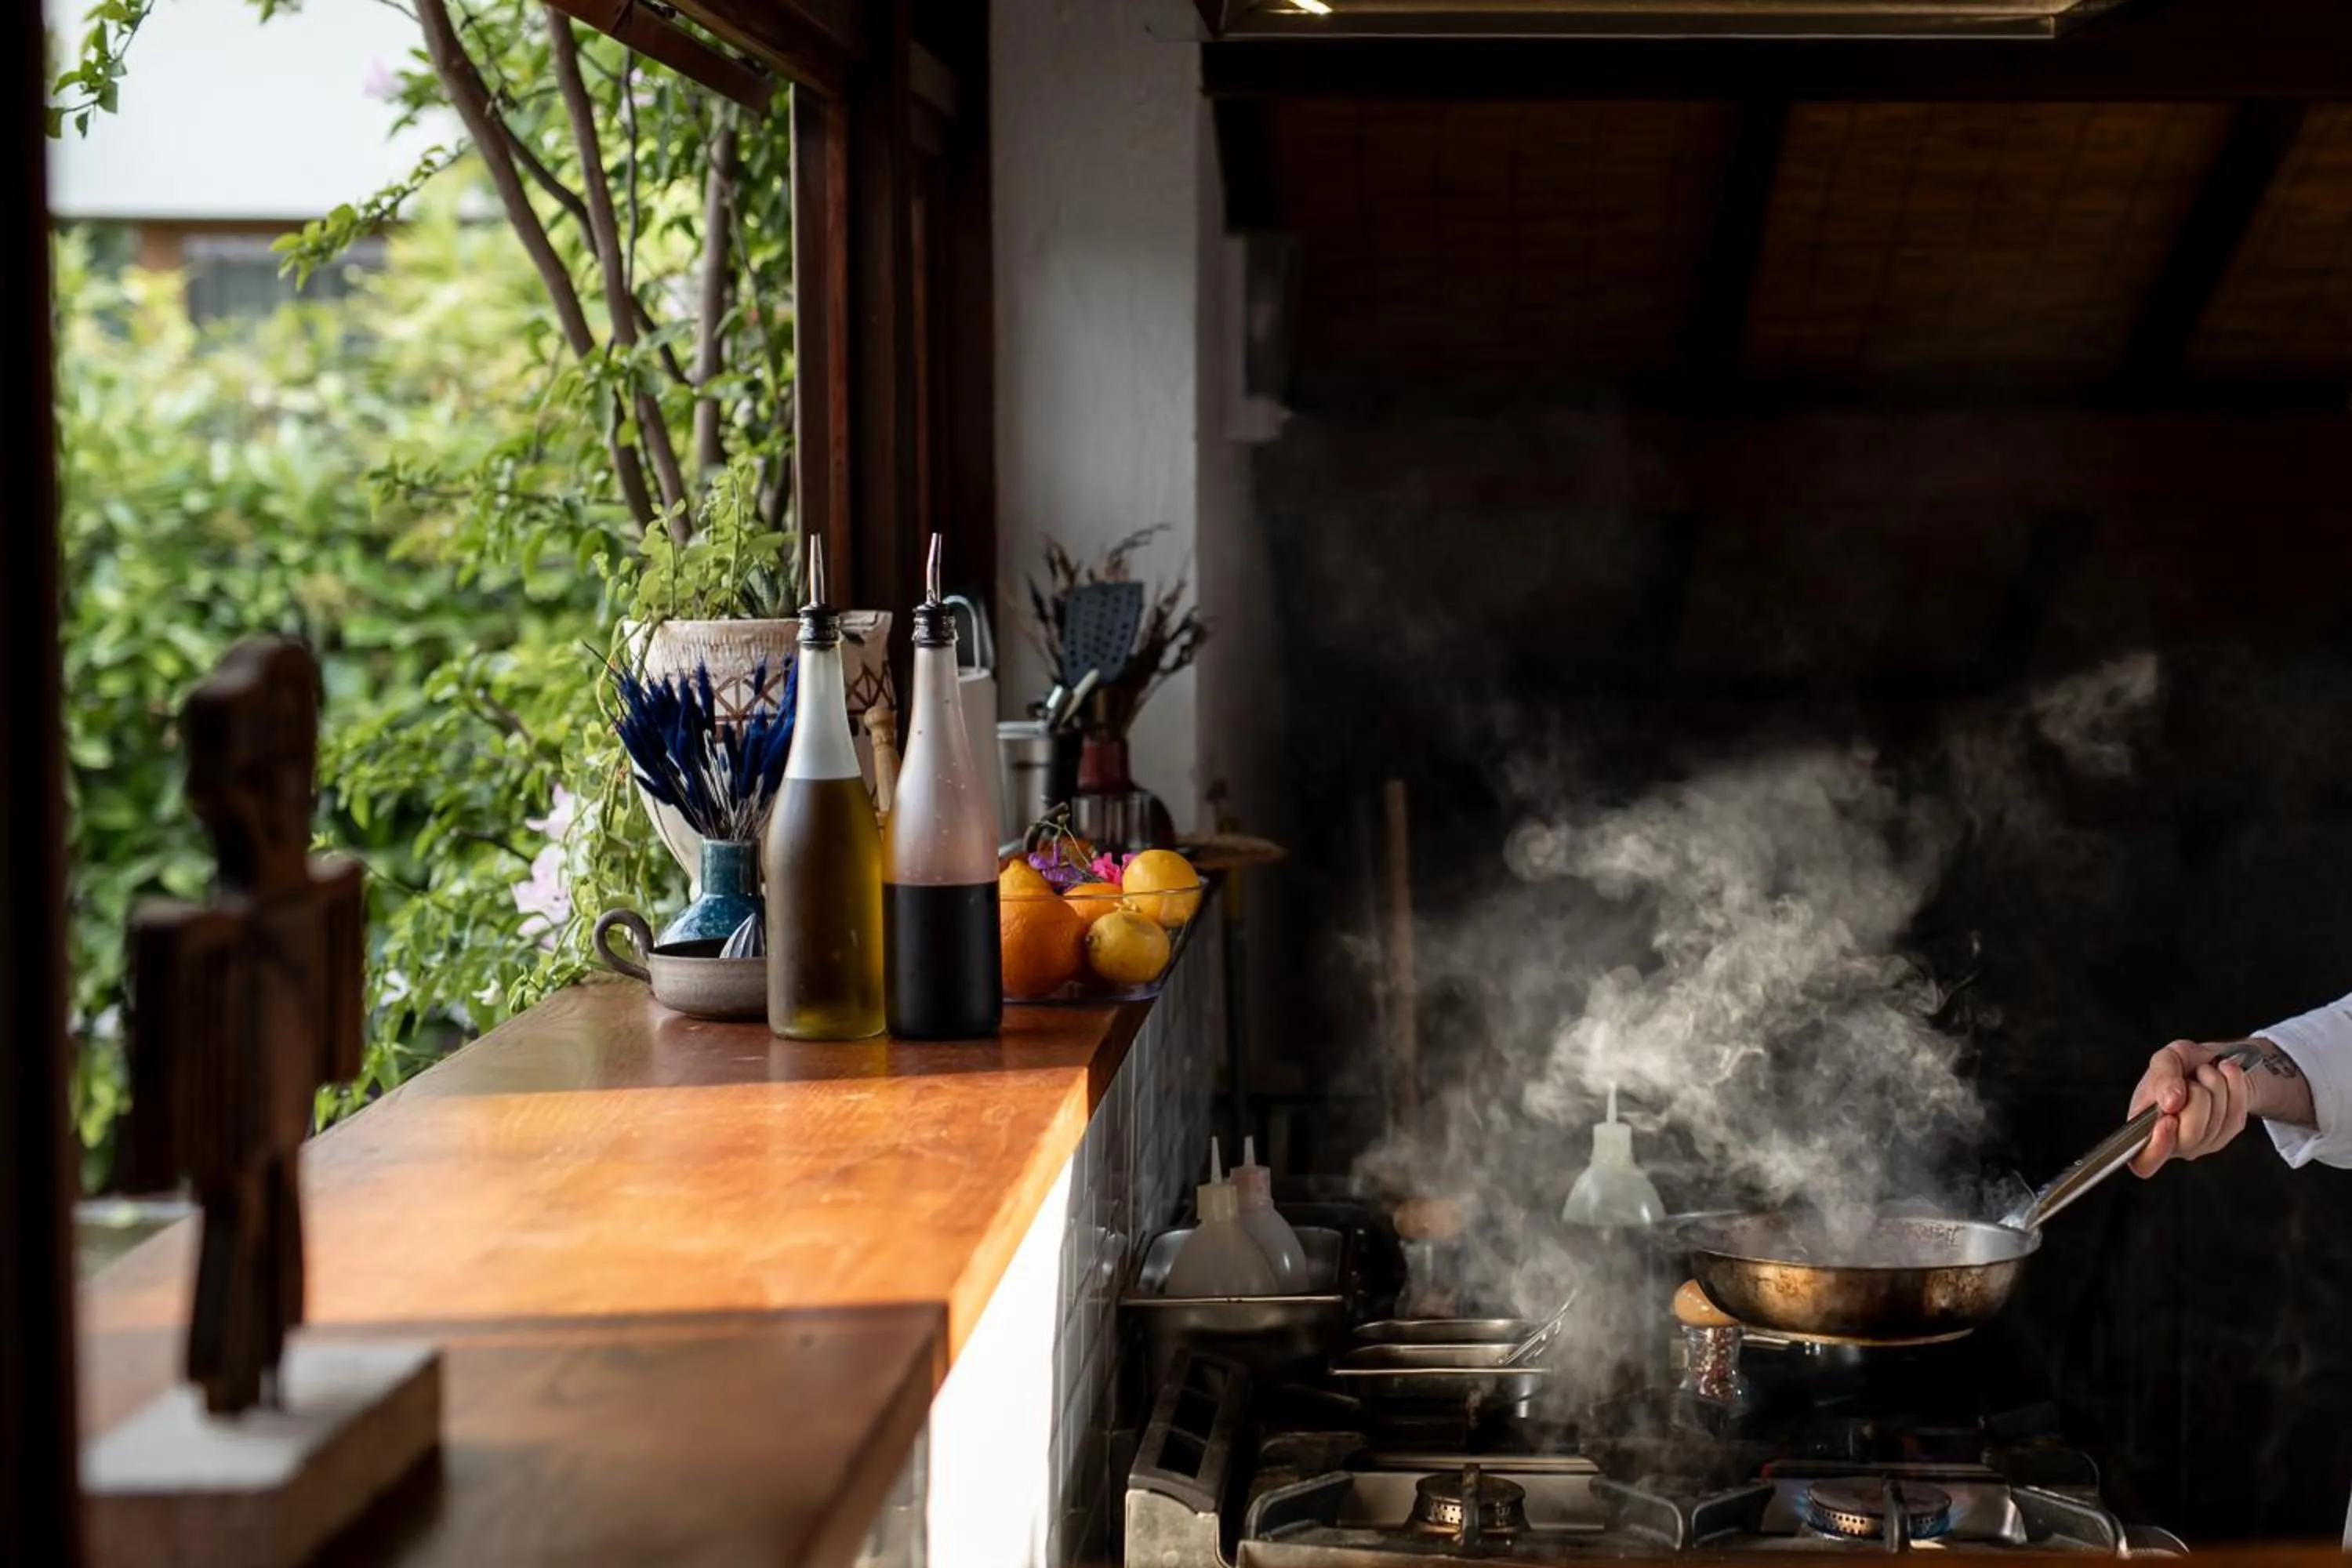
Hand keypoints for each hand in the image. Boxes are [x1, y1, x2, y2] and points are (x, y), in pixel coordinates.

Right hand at [2127, 1041, 2250, 1176]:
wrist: (2210, 1062)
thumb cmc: (2181, 1066)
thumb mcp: (2164, 1060)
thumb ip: (2161, 1078)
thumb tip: (2170, 1101)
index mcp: (2143, 1128)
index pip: (2144, 1162)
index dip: (2157, 1148)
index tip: (2168, 1120)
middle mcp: (2173, 1142)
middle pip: (2190, 1135)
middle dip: (2196, 1094)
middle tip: (2190, 1079)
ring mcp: (2202, 1142)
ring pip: (2216, 1120)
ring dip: (2215, 1084)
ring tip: (2205, 1074)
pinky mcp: (2228, 1133)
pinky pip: (2237, 1112)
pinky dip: (2234, 1084)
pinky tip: (2224, 1074)